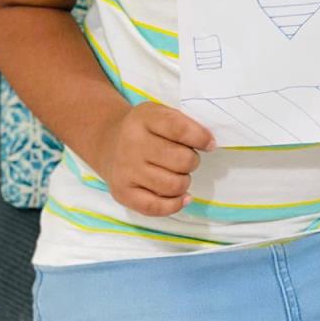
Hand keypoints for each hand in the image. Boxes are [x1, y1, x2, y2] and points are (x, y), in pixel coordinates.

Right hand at [97, 102, 215, 216]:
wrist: (109, 142)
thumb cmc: (144, 128)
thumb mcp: (160, 113)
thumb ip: (183, 124)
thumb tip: (209, 144)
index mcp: (144, 118)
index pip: (179, 129)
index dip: (200, 138)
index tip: (210, 144)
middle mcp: (132, 144)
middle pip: (180, 160)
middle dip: (192, 161)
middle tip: (188, 159)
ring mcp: (126, 171)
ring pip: (172, 185)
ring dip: (185, 181)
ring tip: (180, 174)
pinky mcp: (122, 193)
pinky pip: (156, 207)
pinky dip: (175, 204)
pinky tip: (183, 196)